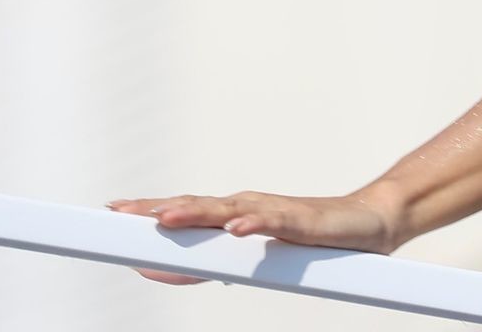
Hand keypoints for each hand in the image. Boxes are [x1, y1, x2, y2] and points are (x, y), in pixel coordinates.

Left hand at [104, 187, 408, 284]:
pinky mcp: (302, 221)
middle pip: (195, 208)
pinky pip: (274, 221)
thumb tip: (169, 273)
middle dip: (156, 210)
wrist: (367, 223)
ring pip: (228, 210)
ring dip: (195, 213)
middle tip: (120, 212)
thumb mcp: (256, 258)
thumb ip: (214, 265)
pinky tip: (234, 226)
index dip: (149, 211)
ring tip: (164, 218)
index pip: (185, 213)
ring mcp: (274, 211)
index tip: (113, 213)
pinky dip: (253, 222)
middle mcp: (248, 208)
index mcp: (234, 215)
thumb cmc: (311, 239)